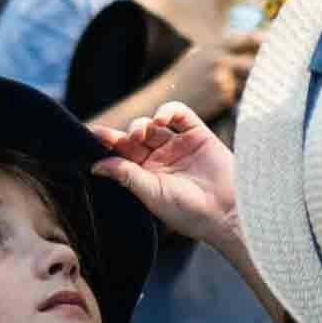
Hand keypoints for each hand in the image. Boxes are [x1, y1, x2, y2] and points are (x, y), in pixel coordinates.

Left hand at [94, 102, 240, 248]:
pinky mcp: (198, 134)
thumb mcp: (151, 194)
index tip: (94, 135)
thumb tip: (95, 165)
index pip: (122, 154)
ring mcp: (179, 145)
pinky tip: (160, 119)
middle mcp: (162, 158)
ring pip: (153, 123)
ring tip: (140, 133)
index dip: (108, 144)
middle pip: (135, 136)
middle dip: (124, 134)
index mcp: (147, 175)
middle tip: (125, 140)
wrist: (228, 212)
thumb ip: (125, 175)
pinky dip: (167, 110)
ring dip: (142, 123)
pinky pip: (179, 113)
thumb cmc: (189, 211)